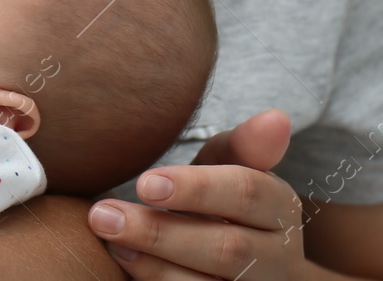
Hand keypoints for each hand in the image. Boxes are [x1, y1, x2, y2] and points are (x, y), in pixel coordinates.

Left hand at [87, 109, 308, 279]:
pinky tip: (125, 261)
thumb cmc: (226, 204)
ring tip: (109, 238)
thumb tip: (276, 118)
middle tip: (103, 215)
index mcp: (280, 210)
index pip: (248, 193)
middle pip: (227, 249)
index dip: (196, 188)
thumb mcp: (232, 169)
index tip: (144, 182)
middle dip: (160, 232)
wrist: (249, 269)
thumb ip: (245, 145)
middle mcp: (277, 259)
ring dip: (152, 265)